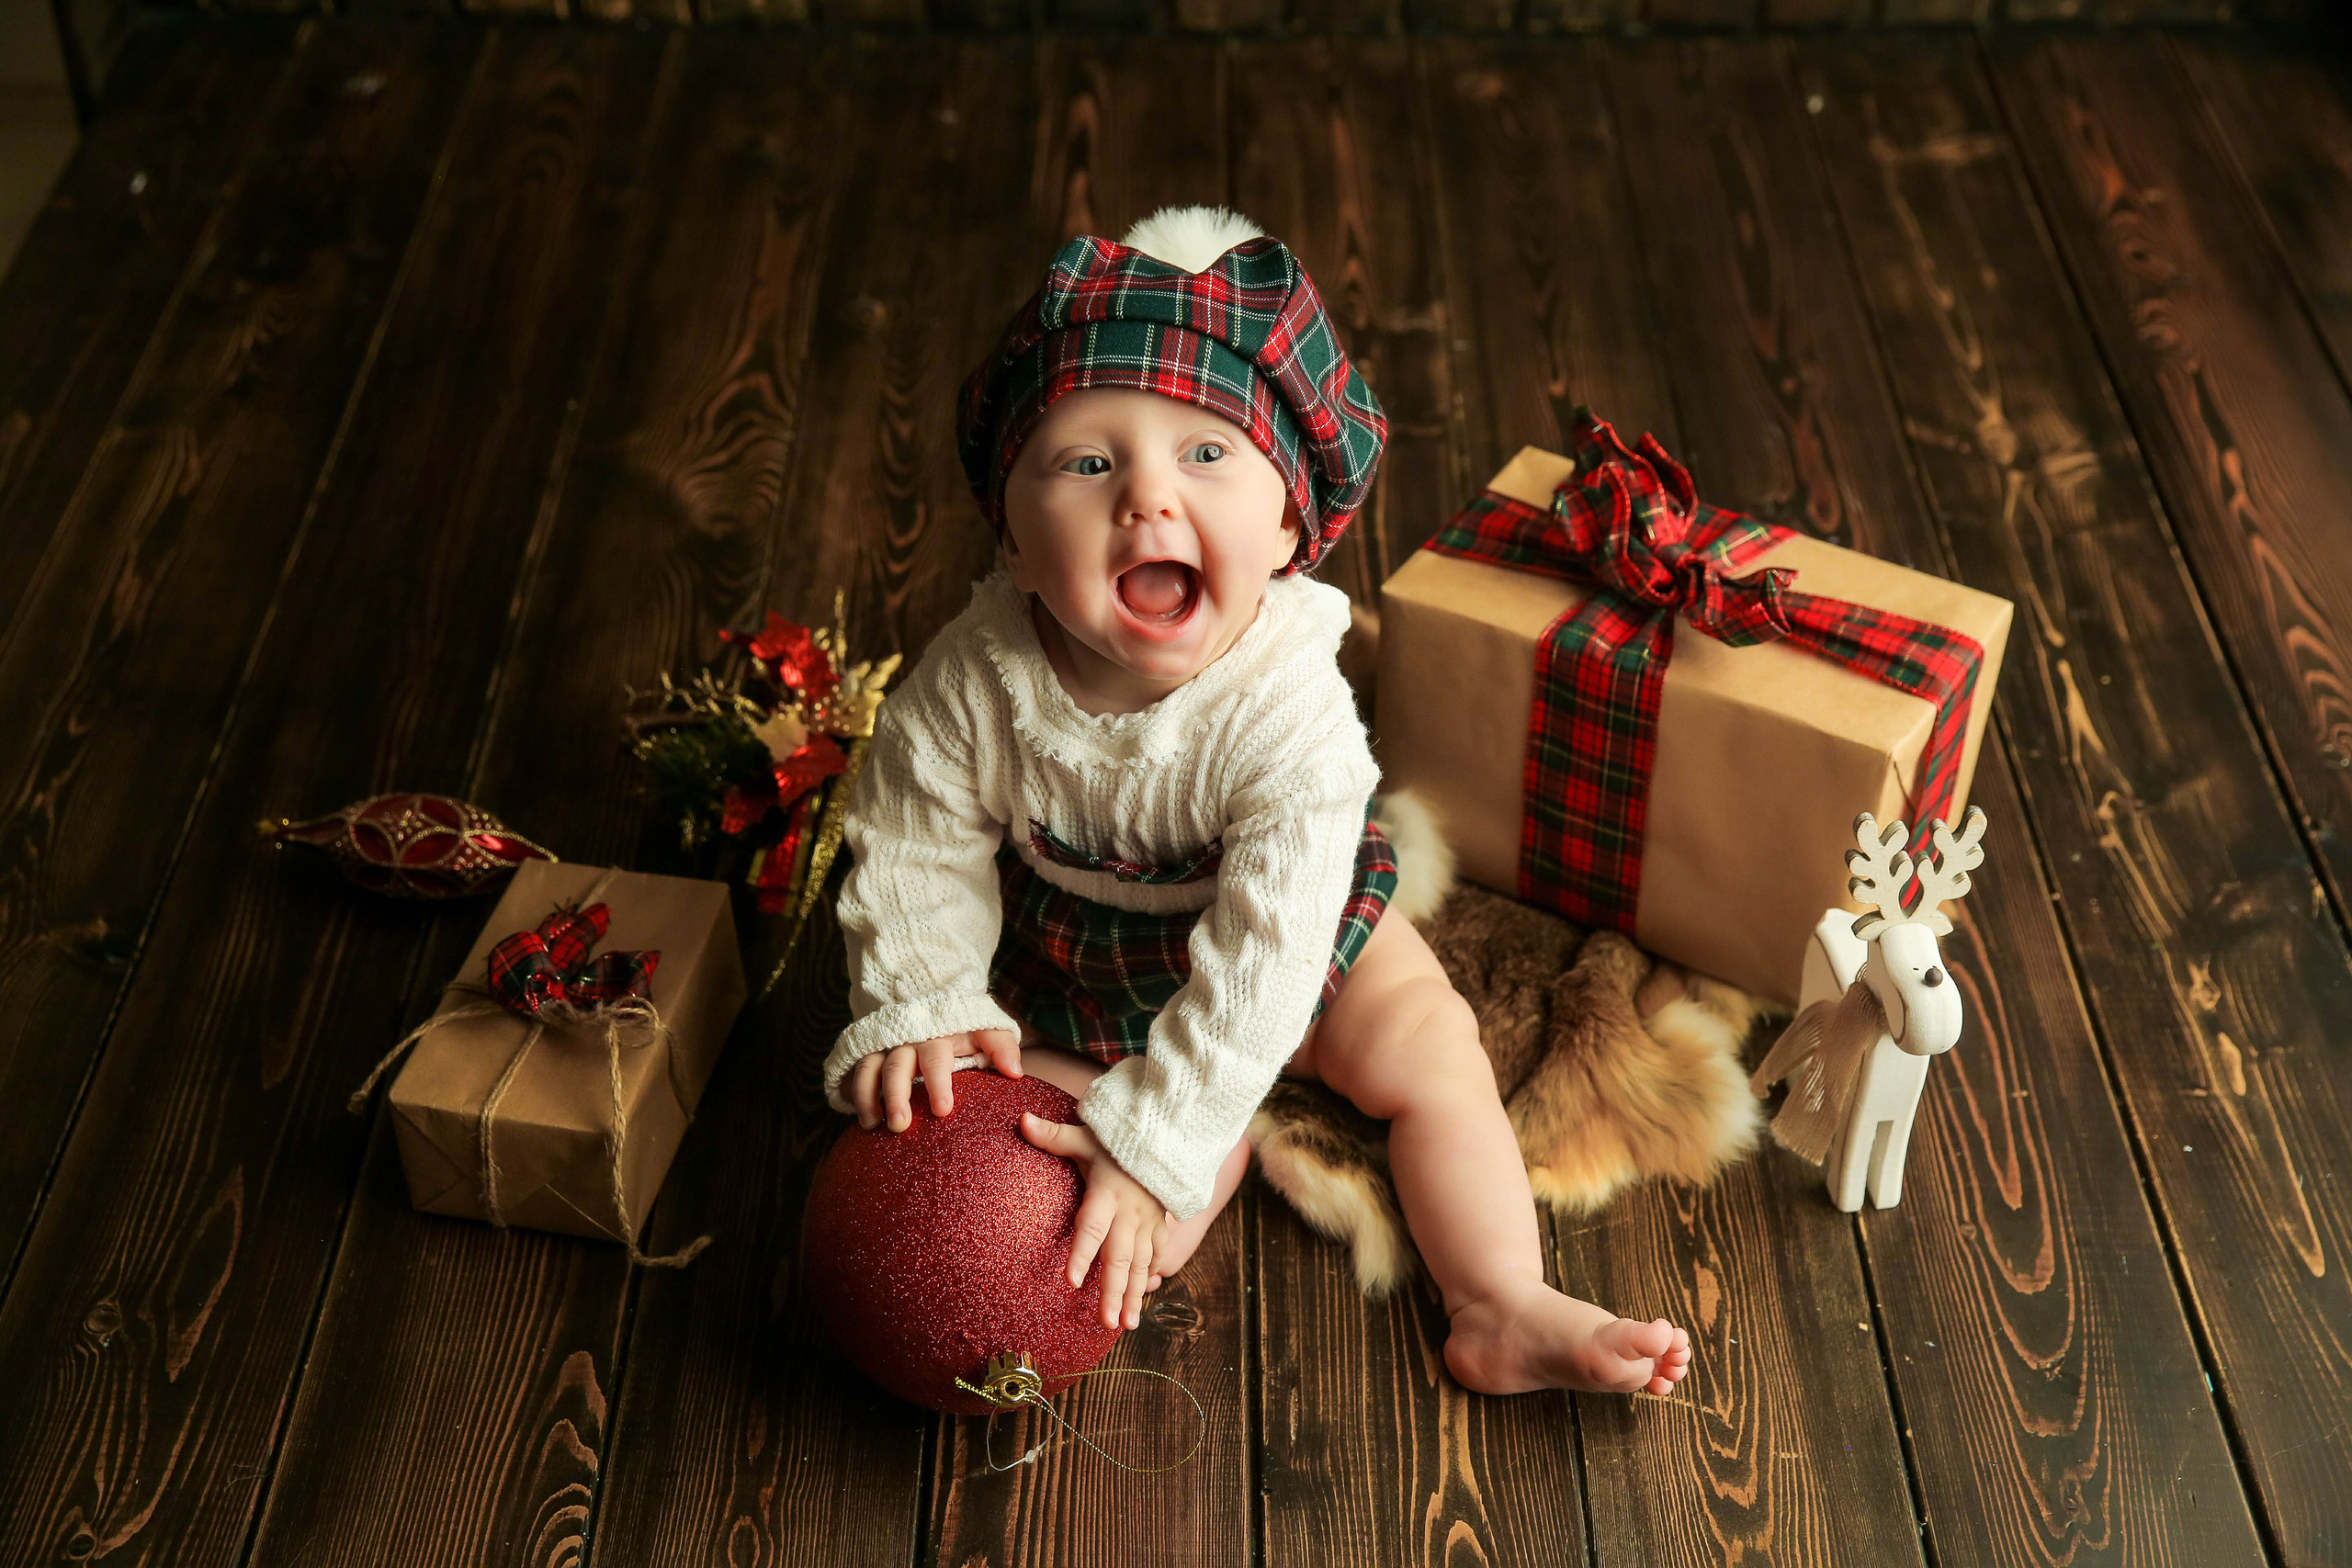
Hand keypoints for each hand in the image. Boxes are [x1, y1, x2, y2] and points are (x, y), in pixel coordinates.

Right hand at [847, 1028, 1020, 1130]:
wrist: (932, 1008)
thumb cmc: (964, 1028)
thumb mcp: (986, 1030)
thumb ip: (1001, 1047)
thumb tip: (1015, 1072)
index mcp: (937, 1034)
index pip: (936, 1058)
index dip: (938, 1083)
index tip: (943, 1110)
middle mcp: (906, 1038)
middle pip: (897, 1066)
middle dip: (896, 1096)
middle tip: (900, 1126)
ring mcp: (884, 1045)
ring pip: (869, 1067)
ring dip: (867, 1095)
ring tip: (872, 1126)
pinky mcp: (868, 1054)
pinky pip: (854, 1070)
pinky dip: (851, 1089)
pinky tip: (854, 1113)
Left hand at [1019, 1113, 1166, 1330]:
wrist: (1167, 1136)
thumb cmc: (1118, 1141)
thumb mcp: (1086, 1136)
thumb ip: (1054, 1136)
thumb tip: (1021, 1121)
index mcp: (1107, 1194)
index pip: (1092, 1227)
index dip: (1083, 1253)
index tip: (1072, 1281)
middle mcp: (1129, 1213)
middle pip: (1120, 1257)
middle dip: (1113, 1291)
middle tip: (1106, 1322)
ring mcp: (1148, 1222)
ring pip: (1141, 1264)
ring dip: (1133, 1295)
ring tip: (1126, 1325)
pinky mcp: (1160, 1224)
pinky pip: (1157, 1255)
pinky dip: (1149, 1277)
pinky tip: (1143, 1299)